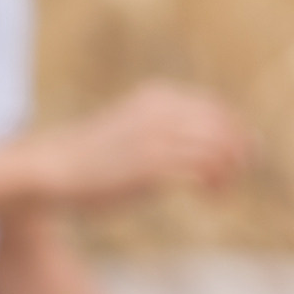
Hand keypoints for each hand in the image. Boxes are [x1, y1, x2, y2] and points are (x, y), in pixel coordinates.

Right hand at [22, 82, 251, 205]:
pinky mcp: (153, 163)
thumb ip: (168, 129)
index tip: (242, 157)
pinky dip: (216, 184)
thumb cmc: (93, 157)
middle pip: (227, 126)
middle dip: (240, 153)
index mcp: (159, 96)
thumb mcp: (134, 129)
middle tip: (236, 178)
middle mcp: (163, 109)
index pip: (219, 109)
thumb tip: (208, 147)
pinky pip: (204, 169)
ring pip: (221, 147)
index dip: (237, 133)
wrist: (51, 168)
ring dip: (231, 172)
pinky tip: (210, 198)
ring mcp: (159, 135)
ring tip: (221, 193)